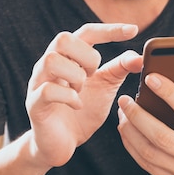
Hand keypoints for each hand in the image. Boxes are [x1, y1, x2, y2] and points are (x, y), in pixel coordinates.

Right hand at [26, 23, 142, 167]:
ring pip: (51, 60)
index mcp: (68, 57)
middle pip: (63, 38)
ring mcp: (39, 84)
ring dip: (75, 76)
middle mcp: (49, 65)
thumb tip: (140, 56)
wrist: (63, 144)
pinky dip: (68, 97)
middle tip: (94, 76)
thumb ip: (119, 70)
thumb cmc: (82, 112)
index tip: (133, 31)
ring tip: (81, 91)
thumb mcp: (106, 88)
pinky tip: (77, 106)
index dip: (109, 30)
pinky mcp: (34, 105)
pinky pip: (48, 91)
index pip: (86, 32)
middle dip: (86, 56)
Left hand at [117, 61, 173, 174]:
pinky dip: (132, 146)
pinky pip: (147, 165)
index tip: (150, 78)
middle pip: (162, 137)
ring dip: (130, 132)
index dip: (169, 93)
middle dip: (138, 116)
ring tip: (122, 113)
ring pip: (150, 153)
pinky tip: (126, 130)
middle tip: (124, 100)